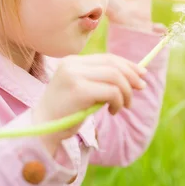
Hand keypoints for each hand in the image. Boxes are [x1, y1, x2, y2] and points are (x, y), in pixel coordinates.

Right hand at [32, 53, 146, 154]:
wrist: (43, 128)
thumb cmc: (65, 111)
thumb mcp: (83, 89)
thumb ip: (101, 80)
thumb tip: (135, 76)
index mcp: (73, 61)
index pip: (107, 57)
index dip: (128, 64)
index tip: (142, 74)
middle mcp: (72, 64)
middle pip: (113, 64)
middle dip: (132, 76)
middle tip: (141, 89)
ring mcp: (74, 76)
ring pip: (115, 77)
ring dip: (126, 92)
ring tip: (124, 106)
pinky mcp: (79, 90)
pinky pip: (111, 91)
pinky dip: (118, 101)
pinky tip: (113, 111)